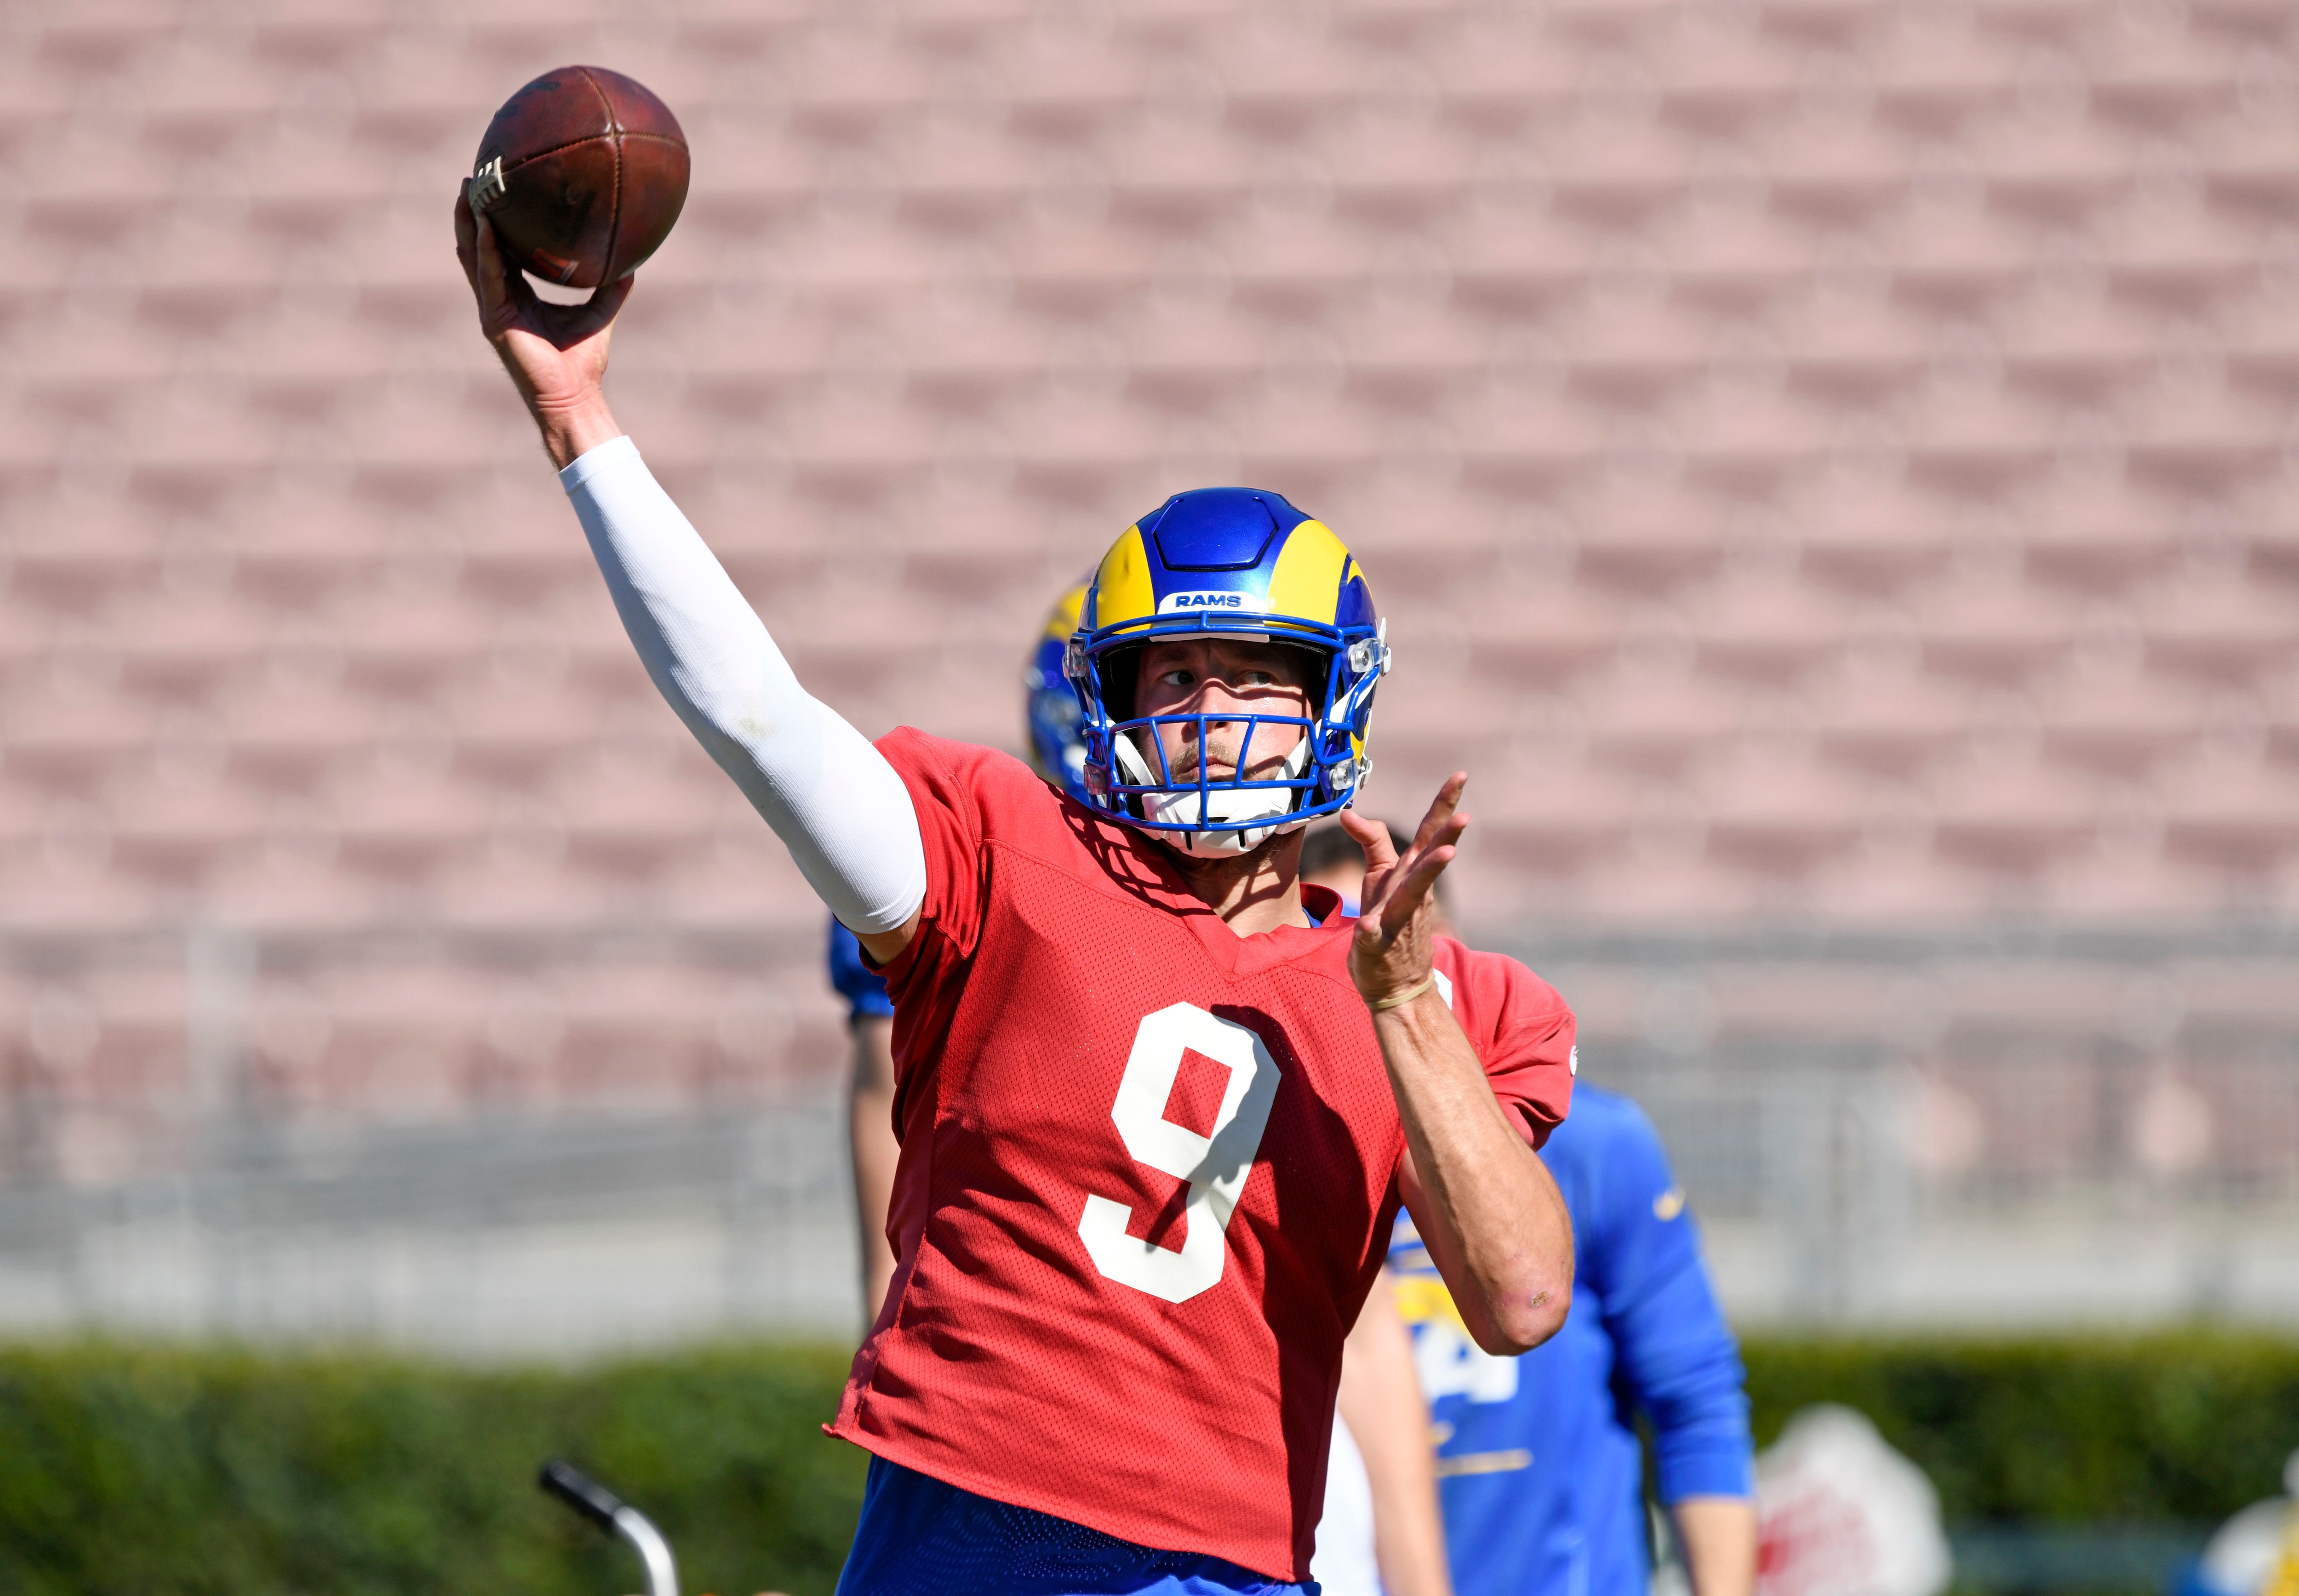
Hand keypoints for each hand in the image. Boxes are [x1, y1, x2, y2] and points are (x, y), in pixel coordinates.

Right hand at [454, 183, 631, 466]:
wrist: (574, 396)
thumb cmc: (583, 363)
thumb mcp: (599, 315)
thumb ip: (610, 289)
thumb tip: (632, 265)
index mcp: (519, 295)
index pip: (502, 251)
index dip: (496, 223)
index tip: (497, 192)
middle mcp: (501, 298)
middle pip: (479, 247)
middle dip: (471, 214)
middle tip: (472, 180)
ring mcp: (493, 308)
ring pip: (474, 256)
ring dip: (468, 223)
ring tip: (466, 191)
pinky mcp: (495, 318)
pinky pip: (488, 275)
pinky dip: (487, 249)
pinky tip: (486, 224)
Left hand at [1343, 773, 1468, 1009]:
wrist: (1394, 980)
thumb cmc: (1389, 919)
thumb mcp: (1380, 876)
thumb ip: (1371, 842)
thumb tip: (1348, 811)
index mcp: (1411, 873)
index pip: (1429, 834)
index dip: (1444, 804)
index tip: (1460, 775)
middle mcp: (1412, 893)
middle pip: (1429, 860)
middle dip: (1447, 837)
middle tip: (1466, 816)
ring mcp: (1398, 920)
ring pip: (1412, 895)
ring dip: (1428, 875)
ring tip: (1445, 855)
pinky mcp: (1377, 946)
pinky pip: (1375, 938)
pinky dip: (1372, 931)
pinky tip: (1367, 925)